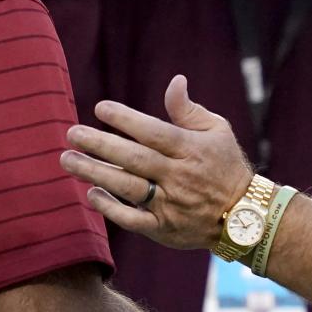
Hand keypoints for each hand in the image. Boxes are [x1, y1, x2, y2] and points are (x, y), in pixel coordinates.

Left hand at [62, 74, 254, 249]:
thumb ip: (189, 110)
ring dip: (96, 173)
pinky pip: (133, 220)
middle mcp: (179, 177)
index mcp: (191, 150)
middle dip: (100, 145)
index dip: (126, 120)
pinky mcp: (164, 229)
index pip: (154, 132)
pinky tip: (91, 194)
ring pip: (128, 187)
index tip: (100, 108)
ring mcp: (171, 204)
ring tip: (68, 160)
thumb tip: (174, 81)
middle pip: (135, 158)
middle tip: (71, 133)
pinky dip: (111, 208)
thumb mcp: (217, 131)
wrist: (244, 216)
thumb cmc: (225, 165)